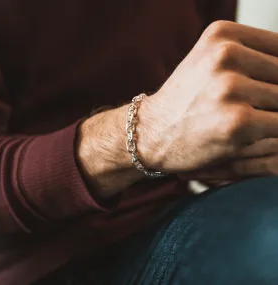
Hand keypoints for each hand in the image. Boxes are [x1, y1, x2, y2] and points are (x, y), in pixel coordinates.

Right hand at [138, 21, 277, 179]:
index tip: (260, 90)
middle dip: (272, 96)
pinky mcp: (238, 121)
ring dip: (271, 115)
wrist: (151, 133)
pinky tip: (248, 137)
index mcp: (221, 35)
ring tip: (246, 122)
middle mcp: (225, 55)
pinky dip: (271, 133)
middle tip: (248, 108)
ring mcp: (230, 88)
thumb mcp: (207, 64)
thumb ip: (247, 57)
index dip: (276, 74)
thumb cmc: (181, 103)